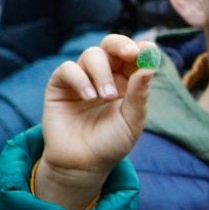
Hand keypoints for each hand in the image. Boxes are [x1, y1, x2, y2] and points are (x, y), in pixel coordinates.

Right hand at [35, 35, 154, 209]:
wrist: (83, 164)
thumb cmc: (111, 143)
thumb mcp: (132, 122)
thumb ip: (140, 96)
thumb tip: (148, 69)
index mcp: (127, 81)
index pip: (135, 55)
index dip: (142, 49)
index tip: (148, 51)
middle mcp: (106, 75)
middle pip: (112, 45)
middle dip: (121, 45)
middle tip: (130, 54)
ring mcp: (82, 78)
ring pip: (92, 55)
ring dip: (102, 73)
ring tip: (106, 97)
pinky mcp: (60, 85)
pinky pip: (68, 69)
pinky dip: (80, 79)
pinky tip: (89, 97)